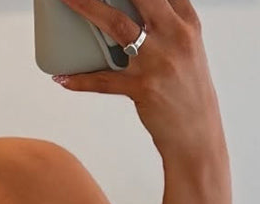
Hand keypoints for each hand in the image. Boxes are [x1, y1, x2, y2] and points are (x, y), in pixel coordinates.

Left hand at [51, 0, 226, 158]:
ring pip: (117, 26)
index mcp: (187, 23)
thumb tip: (135, 16)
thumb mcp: (187, 51)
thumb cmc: (187, 92)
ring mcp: (158, 61)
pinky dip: (81, 79)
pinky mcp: (143, 88)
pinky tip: (62, 76)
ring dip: (89, 9)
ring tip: (67, 2)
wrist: (197, 133)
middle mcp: (175, 36)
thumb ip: (166, 27)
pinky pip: (103, 80)